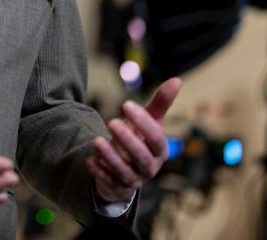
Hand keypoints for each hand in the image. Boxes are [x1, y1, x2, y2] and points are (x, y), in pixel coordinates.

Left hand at [86, 77, 181, 202]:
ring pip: (124, 171)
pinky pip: (109, 182)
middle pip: (141, 156)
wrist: (127, 169)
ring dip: (110, 156)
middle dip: (127, 140)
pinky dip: (99, 172)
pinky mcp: (117, 188)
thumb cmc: (140, 140)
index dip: (143, 122)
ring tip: (96, 140)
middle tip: (112, 121)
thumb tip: (177, 80)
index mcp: (159, 151)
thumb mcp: (149, 122)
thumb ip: (160, 104)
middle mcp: (149, 167)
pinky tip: (89, 159)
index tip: (125, 103)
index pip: (156, 138)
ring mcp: (133, 179)